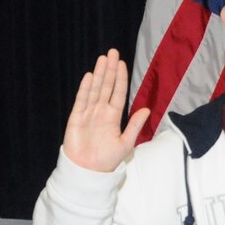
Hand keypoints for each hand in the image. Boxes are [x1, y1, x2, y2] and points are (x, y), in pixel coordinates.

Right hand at [62, 50, 150, 172]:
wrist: (89, 172)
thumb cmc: (107, 160)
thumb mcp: (126, 143)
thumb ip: (135, 125)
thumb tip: (147, 109)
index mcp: (113, 117)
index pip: (118, 93)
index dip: (120, 79)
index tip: (122, 64)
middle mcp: (101, 112)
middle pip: (106, 86)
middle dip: (109, 70)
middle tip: (112, 52)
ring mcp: (88, 113)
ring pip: (94, 90)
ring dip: (99, 74)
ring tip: (103, 59)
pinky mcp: (76, 118)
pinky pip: (81, 100)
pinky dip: (85, 88)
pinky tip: (89, 76)